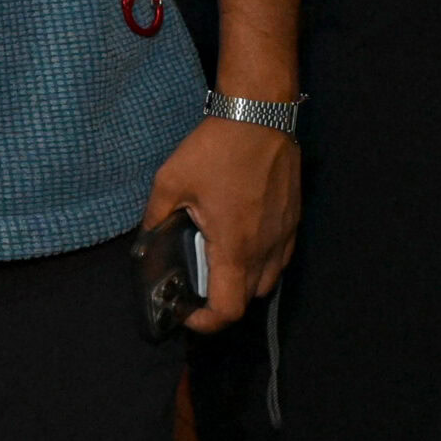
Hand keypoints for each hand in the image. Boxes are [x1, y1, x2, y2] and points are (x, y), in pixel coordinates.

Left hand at [142, 116, 299, 331]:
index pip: (228, 310)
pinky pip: (278, 259)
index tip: (186, 311)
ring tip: (214, 262)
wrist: (259, 118)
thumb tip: (146, 239)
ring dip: (241, 283)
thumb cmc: (215, 150)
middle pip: (248, 299)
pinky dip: (258, 263)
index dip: (206, 322)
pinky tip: (237, 240)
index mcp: (235, 248)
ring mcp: (284, 237)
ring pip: (267, 281)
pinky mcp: (293, 222)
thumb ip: (156, 217)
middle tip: (194, 283)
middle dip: (220, 301)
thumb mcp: (170, 182)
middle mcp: (266, 251)